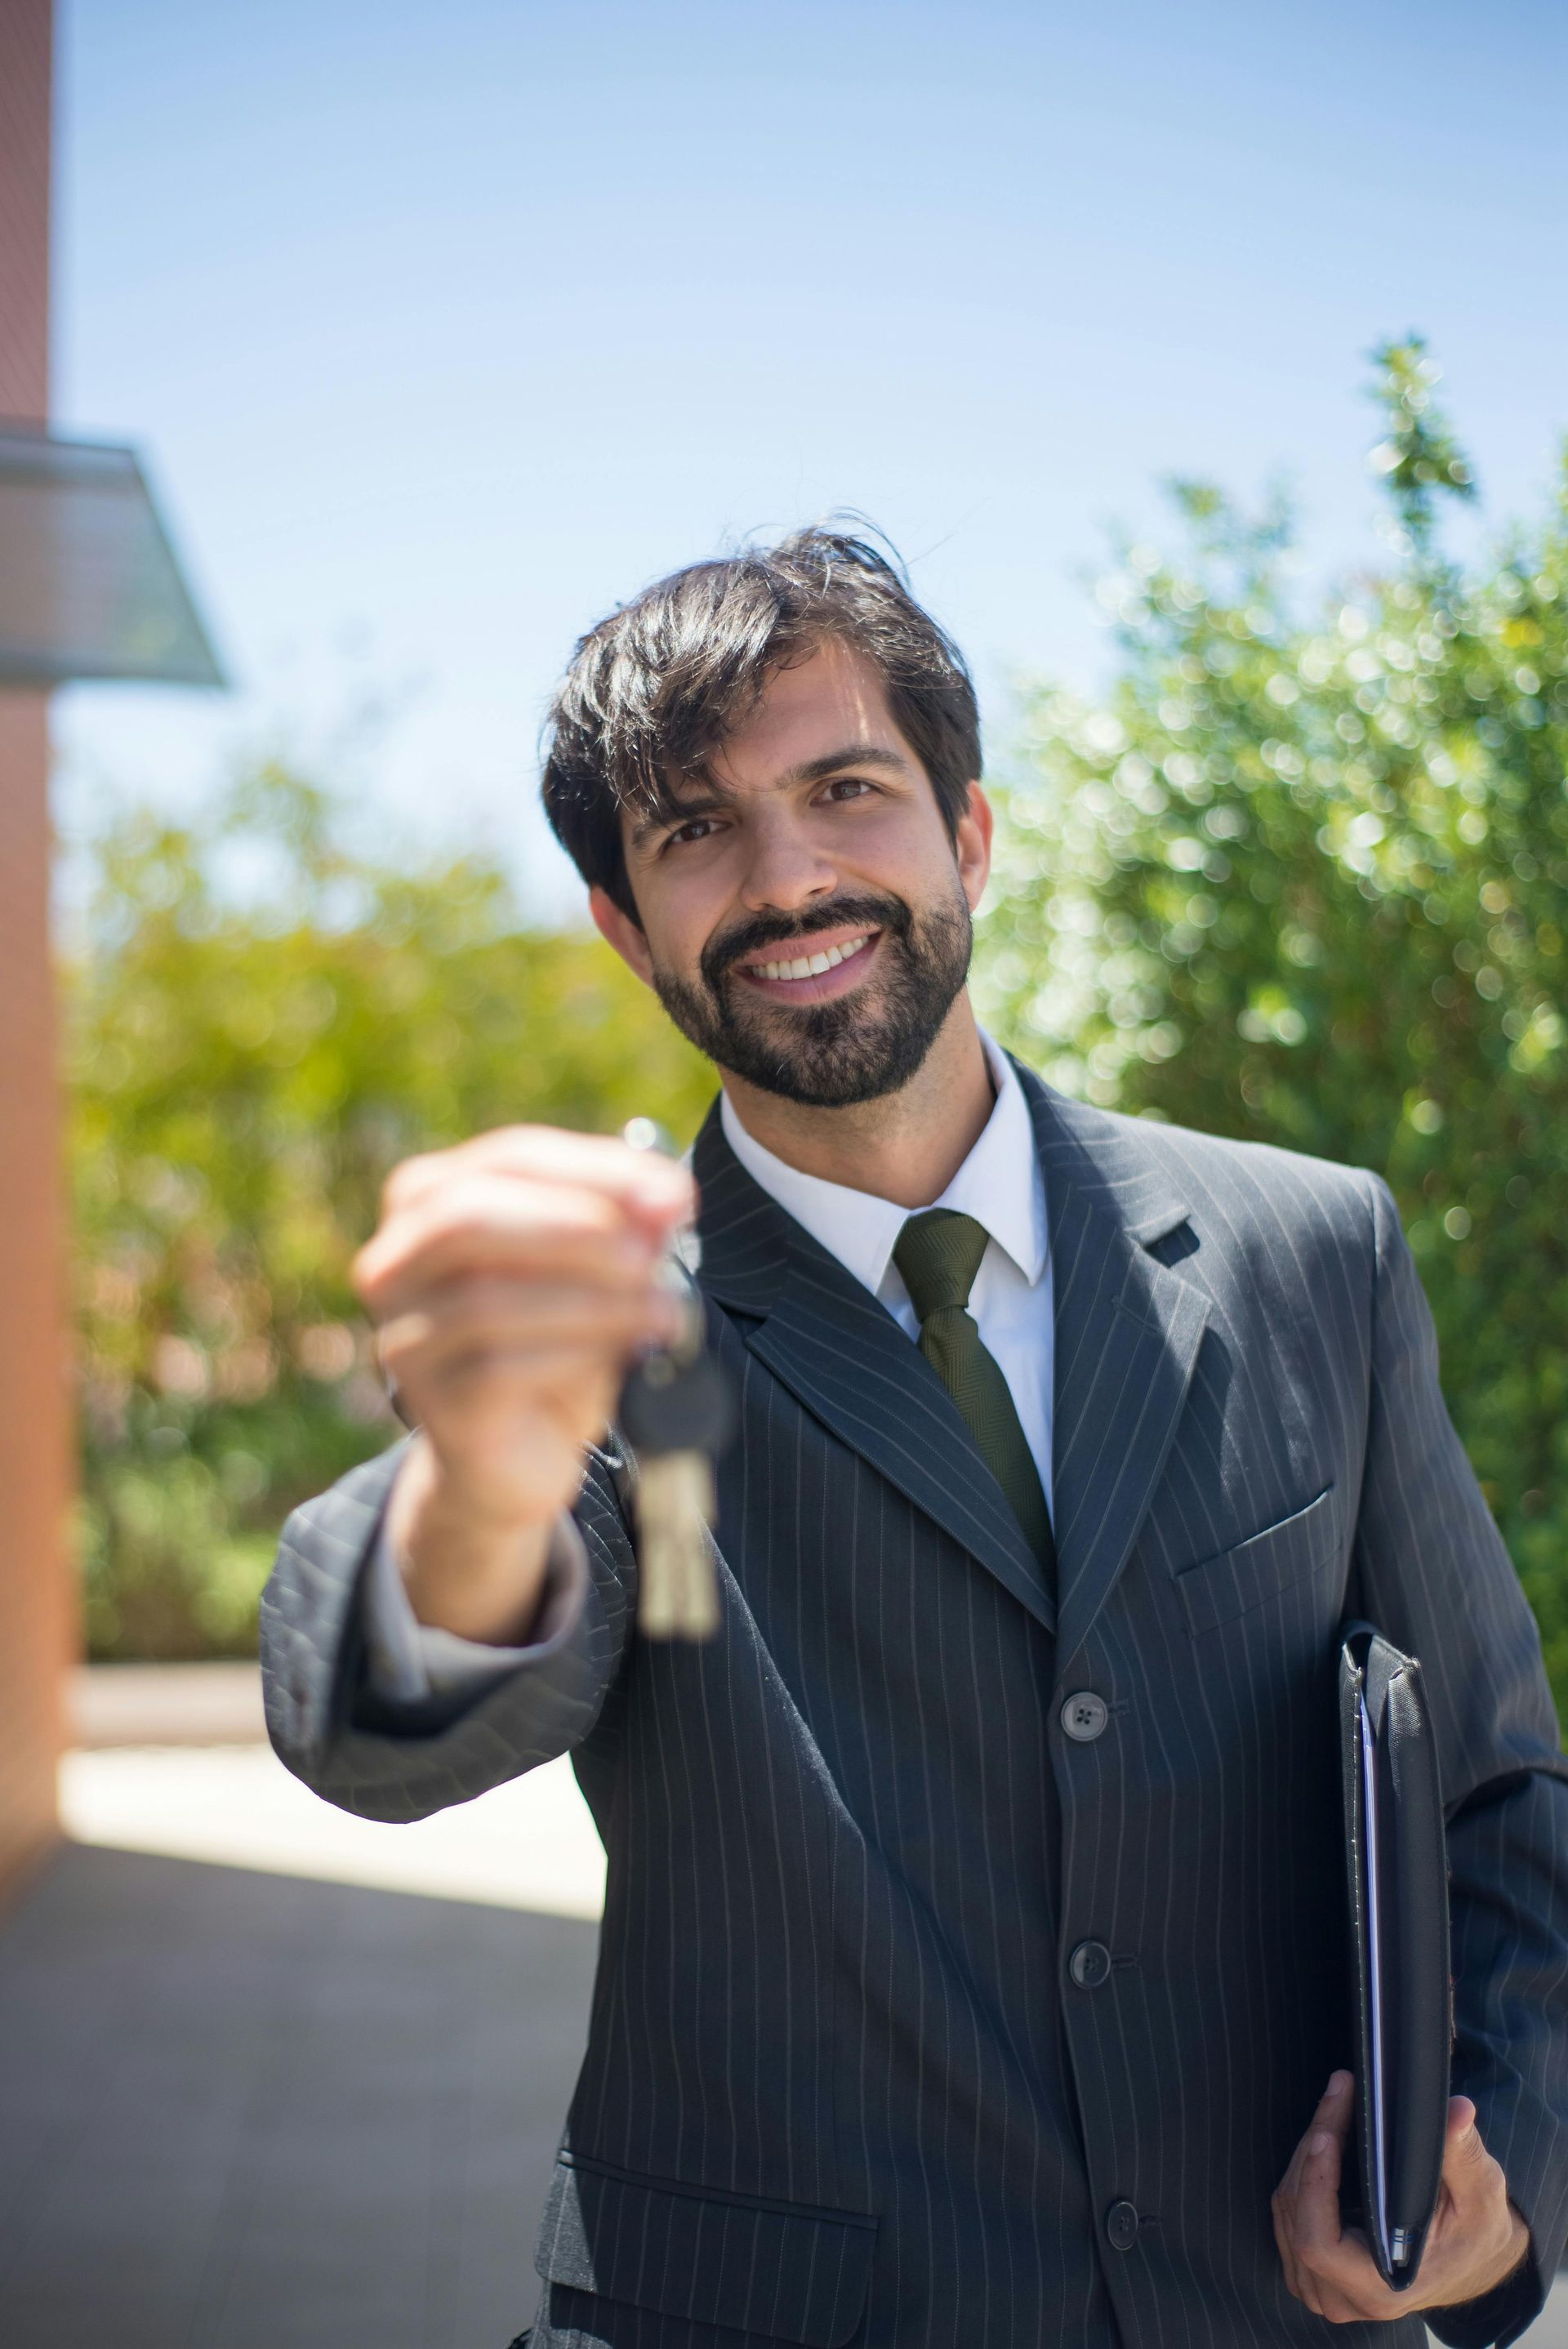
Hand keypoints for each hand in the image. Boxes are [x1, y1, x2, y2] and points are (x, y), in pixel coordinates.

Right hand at [352, 1125, 692, 1637]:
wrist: (519, 1457)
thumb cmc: (556, 1347)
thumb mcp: (598, 1276)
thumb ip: (625, 1231)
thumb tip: (666, 1202)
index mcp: (430, 1201)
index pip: (509, 1158)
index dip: (597, 1169)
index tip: (675, 1195)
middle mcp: (394, 1262)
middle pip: (469, 1218)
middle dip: (576, 1227)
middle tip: (654, 1252)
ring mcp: (403, 1336)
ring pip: (486, 1300)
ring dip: (592, 1300)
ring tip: (664, 1311)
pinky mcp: (432, 1403)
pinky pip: (498, 1367)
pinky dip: (575, 1353)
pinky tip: (627, 1353)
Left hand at [1273, 2070, 1529, 2322]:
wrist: (1472, 2259)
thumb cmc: (1475, 2230)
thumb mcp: (1482, 2194)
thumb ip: (1465, 2156)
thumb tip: (1459, 2110)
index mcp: (1381, 2289)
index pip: (1318, 2244)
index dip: (1315, 2187)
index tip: (1327, 2135)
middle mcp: (1346, 2298)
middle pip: (1298, 2215)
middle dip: (1314, 2148)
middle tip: (1339, 2092)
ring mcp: (1323, 2289)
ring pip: (1287, 2210)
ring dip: (1306, 2153)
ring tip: (1335, 2109)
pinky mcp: (1313, 2272)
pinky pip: (1286, 2215)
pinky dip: (1302, 2172)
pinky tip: (1325, 2141)